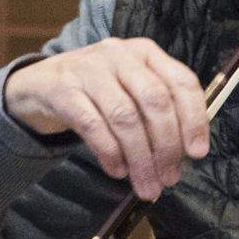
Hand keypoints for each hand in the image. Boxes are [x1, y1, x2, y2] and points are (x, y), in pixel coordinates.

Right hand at [3, 37, 210, 201]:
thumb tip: (185, 155)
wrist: (40, 83)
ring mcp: (89, 70)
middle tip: (170, 178)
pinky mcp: (63, 90)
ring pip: (125, 117)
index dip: (194, 119)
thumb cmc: (99, 90)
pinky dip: (110, 153)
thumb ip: (158, 111)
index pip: (182, 82)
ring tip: (147, 185)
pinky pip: (93, 126)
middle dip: (167, 145)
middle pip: (154, 101)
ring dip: (140, 158)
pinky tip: (118, 171)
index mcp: (146, 52)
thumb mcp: (131, 88)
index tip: (198, 153)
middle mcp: (120, 55)